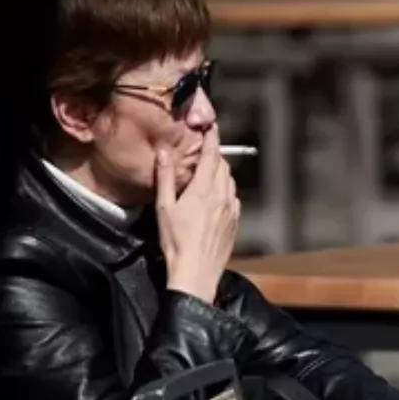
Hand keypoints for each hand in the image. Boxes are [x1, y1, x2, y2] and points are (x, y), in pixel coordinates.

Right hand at [156, 130, 239, 302]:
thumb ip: (165, 177)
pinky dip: (226, 190)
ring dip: (221, 172)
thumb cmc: (176, 242)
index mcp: (205, 189)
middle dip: (215, 154)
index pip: (212, 155)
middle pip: (223, 166)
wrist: (196, 273)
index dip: (212, 138)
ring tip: (208, 171)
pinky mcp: (234, 222)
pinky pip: (233, 198)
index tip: (210, 126)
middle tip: (205, 148)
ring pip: (230, 181)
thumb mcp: (164, 208)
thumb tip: (163, 152)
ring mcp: (231, 210)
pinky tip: (216, 196)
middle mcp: (222, 196)